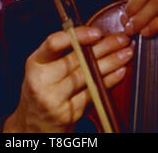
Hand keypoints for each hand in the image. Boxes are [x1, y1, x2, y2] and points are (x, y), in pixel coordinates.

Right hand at [3, 27, 132, 132]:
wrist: (32, 125)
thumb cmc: (42, 90)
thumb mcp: (43, 68)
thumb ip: (62, 53)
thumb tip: (93, 36)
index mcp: (35, 63)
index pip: (54, 43)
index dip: (78, 36)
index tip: (97, 32)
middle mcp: (41, 80)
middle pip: (77, 59)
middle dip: (104, 47)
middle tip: (121, 39)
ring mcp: (54, 99)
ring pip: (87, 76)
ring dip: (111, 62)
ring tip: (126, 53)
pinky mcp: (67, 114)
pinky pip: (92, 93)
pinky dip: (108, 81)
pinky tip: (119, 72)